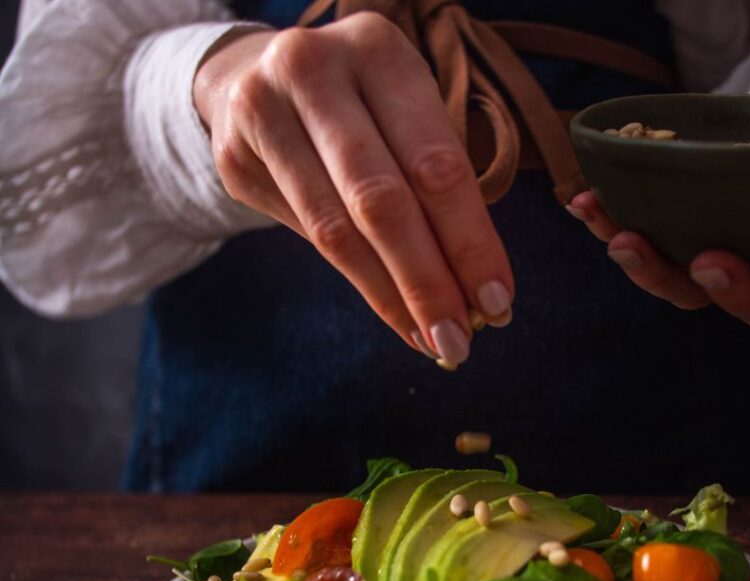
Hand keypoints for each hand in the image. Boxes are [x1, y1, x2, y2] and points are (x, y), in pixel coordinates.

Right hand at [193, 14, 513, 362]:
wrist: (254, 75)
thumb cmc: (363, 106)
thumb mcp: (408, 114)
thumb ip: (439, 187)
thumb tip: (477, 293)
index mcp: (378, 51)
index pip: (435, 164)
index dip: (469, 242)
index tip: (497, 303)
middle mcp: (313, 70)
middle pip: (381, 201)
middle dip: (428, 282)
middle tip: (460, 341)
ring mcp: (262, 111)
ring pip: (336, 230)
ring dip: (391, 297)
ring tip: (430, 340)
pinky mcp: (233, 158)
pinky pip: (307, 238)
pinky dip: (359, 285)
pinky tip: (395, 315)